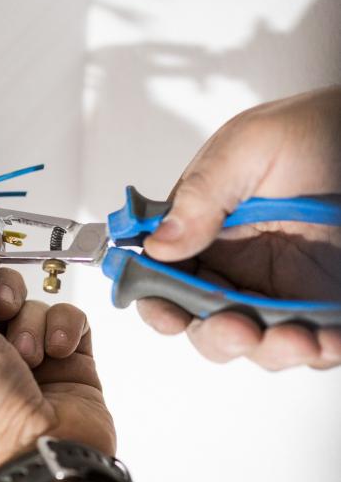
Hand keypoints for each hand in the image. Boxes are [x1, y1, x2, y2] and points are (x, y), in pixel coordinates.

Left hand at [0, 218, 114, 481]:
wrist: (42, 468)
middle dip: (4, 294)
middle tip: (2, 311)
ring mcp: (31, 357)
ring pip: (36, 303)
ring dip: (34, 322)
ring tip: (32, 356)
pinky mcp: (69, 361)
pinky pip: (70, 318)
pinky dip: (66, 328)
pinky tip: (59, 353)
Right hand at [140, 86, 340, 370]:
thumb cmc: (311, 129)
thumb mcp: (246, 147)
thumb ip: (199, 195)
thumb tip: (159, 244)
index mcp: (201, 231)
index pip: (162, 279)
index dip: (158, 304)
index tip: (170, 317)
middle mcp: (233, 265)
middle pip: (204, 323)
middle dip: (218, 336)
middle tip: (240, 330)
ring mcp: (278, 287)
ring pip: (258, 343)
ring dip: (272, 352)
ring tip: (301, 339)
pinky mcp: (321, 301)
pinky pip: (315, 341)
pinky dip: (321, 349)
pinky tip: (329, 340)